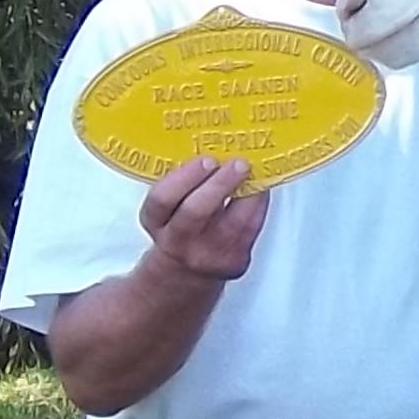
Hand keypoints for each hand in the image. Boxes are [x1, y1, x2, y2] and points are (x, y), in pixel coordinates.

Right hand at [137, 155, 267, 284]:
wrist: (186, 272)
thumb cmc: (181, 226)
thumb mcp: (169, 207)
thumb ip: (183, 183)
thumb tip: (216, 146)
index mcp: (157, 221)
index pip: (162, 199)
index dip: (184, 178)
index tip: (207, 159)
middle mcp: (178, 241)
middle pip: (195, 212)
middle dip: (219, 184)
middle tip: (238, 163)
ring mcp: (207, 255)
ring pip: (230, 223)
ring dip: (247, 192)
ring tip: (254, 172)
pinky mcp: (234, 262)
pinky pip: (250, 229)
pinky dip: (258, 205)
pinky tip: (261, 187)